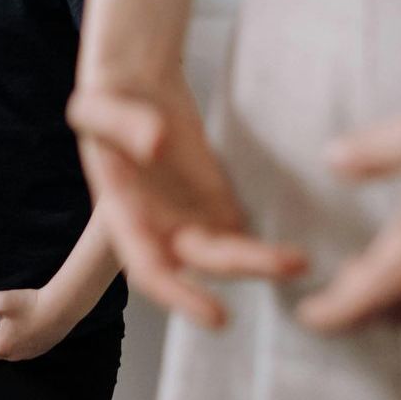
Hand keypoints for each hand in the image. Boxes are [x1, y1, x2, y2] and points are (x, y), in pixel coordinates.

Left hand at [0, 288, 76, 360]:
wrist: (62, 308)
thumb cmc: (31, 304)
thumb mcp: (1, 301)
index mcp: (0, 344)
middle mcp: (12, 354)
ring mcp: (27, 355)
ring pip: (4, 355)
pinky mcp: (38, 351)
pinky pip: (18, 353)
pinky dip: (9, 348)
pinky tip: (12, 338)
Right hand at [68, 84, 306, 327]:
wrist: (134, 81)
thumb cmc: (107, 96)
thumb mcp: (97, 106)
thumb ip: (122, 125)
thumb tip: (155, 145)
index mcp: (123, 216)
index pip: (150, 271)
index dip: (181, 298)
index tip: (219, 317)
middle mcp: (158, 227)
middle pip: (205, 261)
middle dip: (247, 266)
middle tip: (293, 263)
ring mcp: (190, 215)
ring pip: (230, 250)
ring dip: (262, 258)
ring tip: (302, 257)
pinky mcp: (215, 197)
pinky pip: (242, 227)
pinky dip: (267, 237)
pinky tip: (303, 239)